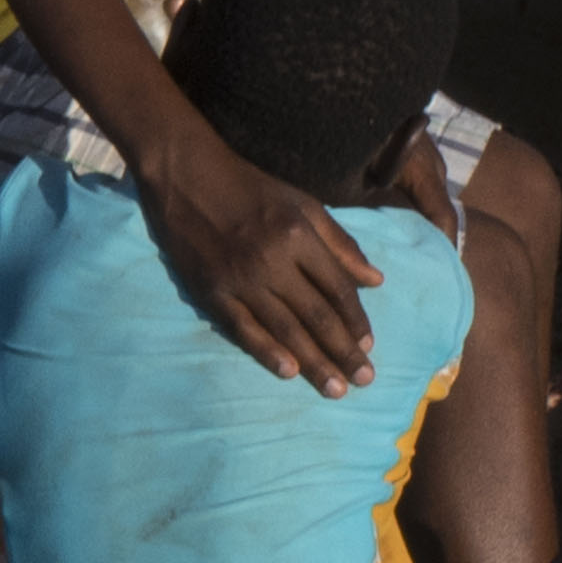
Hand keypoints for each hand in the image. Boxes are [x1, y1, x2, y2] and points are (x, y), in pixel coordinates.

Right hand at [139, 132, 387, 393]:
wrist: (186, 174)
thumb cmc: (250, 187)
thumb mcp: (303, 203)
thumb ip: (339, 242)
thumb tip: (375, 281)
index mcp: (299, 235)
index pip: (337, 287)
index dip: (356, 320)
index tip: (369, 346)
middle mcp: (273, 260)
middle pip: (316, 315)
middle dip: (343, 351)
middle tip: (363, 381)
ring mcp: (239, 278)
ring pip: (284, 328)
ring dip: (313, 362)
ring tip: (334, 388)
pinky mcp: (210, 290)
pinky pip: (243, 328)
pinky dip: (266, 351)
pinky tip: (287, 371)